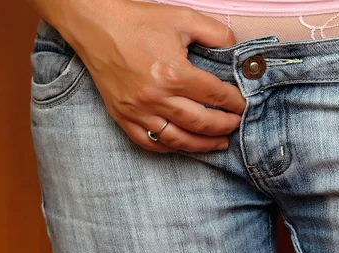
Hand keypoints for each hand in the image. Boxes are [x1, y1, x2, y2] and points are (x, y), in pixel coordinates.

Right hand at [49, 0, 244, 151]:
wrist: (95, 25)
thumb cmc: (138, 21)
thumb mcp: (184, 18)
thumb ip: (216, 33)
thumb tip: (236, 49)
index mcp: (174, 74)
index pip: (215, 95)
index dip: (234, 102)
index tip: (243, 105)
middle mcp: (156, 97)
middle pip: (200, 123)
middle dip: (224, 126)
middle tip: (236, 125)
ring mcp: (137, 110)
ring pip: (177, 139)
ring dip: (202, 145)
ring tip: (219, 143)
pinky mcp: (122, 116)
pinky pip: (149, 142)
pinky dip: (169, 148)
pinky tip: (183, 145)